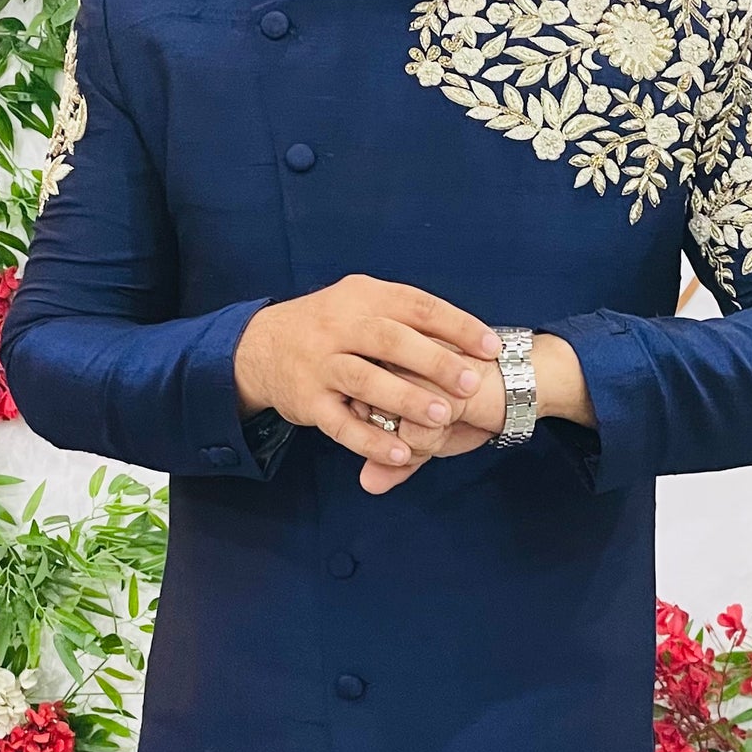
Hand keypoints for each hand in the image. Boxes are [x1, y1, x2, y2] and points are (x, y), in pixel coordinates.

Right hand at [234, 276, 499, 489]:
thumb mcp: (361, 303)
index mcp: (363, 297)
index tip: (491, 346)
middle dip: (434, 361)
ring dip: (405, 399)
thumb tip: (468, 333)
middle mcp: (340, 326)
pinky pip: (341, 424)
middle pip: (391, 340)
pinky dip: (370, 440)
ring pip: (366, 380)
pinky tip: (400, 453)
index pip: (417, 305)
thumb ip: (405, 314)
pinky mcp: (307, 401)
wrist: (260, 347)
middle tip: (470, 382)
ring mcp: (321, 364)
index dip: (457, 325)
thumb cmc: (329, 326)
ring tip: (442, 418)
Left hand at [347, 332, 594, 493]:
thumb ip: (393, 461)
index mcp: (378, 365)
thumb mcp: (428, 439)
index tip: (419, 422)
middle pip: (366, 426)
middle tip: (439, 420)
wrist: (517, 385)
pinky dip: (434, 437)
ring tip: (449, 415)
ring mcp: (401, 364)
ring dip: (420, 440)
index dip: (388, 437)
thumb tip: (367, 484)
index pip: (353, 420)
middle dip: (404, 440)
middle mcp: (384, 358)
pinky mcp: (422, 379)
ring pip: (387, 431)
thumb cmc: (471, 407)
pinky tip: (459, 411)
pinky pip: (410, 432)